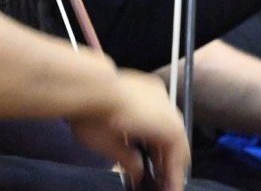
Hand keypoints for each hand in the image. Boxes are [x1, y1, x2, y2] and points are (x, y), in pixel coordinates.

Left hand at [68, 70, 189, 190]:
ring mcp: (155, 91)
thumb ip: (129, 162)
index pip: (178, 155)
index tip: (170, 190)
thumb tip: (138, 171)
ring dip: (160, 144)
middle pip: (175, 138)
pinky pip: (157, 111)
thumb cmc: (96, 116)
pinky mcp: (143, 84)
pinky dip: (153, 129)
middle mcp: (166, 104)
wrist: (82, 81)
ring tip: (149, 164)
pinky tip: (140, 142)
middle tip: (160, 181)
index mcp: (165, 123)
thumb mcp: (109, 147)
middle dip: (168, 161)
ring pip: (167, 123)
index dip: (175, 177)